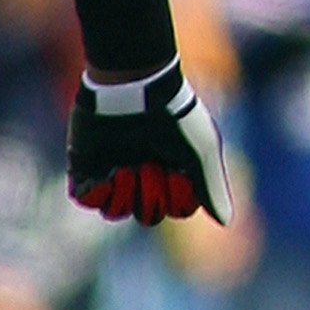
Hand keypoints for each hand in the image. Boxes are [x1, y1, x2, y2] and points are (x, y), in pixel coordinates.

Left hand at [67, 62, 233, 226]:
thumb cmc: (173, 118)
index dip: (176, 200)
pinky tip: (110, 174)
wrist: (134, 87)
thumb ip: (211, 187)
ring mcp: (111, 170)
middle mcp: (141, 173)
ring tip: (125, 169)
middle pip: (147, 214)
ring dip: (124, 197)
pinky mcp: (84, 165)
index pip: (175, 208)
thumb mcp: (202, 152)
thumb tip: (225, 222)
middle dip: (151, 198)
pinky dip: (98, 194)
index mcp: (171, 170)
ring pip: (115, 211)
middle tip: (150, 167)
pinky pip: (86, 198)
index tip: (177, 174)